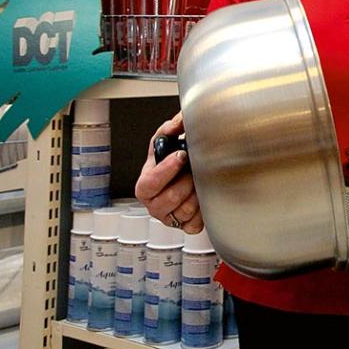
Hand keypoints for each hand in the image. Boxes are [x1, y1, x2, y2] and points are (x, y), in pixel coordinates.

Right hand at [134, 112, 203, 233]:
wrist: (186, 176)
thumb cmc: (173, 162)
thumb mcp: (168, 142)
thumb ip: (169, 129)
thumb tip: (177, 122)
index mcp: (146, 185)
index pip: (150, 183)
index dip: (166, 170)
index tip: (181, 156)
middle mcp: (155, 203)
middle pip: (168, 199)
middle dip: (185, 183)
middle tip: (194, 171)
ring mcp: (169, 217)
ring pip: (184, 212)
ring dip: (196, 195)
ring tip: (199, 182)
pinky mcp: (185, 226)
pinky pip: (195, 224)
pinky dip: (202, 211)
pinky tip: (203, 198)